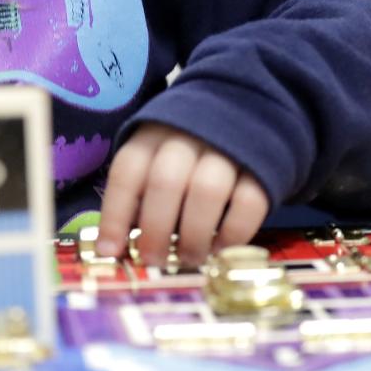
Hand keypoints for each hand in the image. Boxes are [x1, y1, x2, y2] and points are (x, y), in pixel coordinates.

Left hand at [96, 122, 268, 266]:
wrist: (245, 112)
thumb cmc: (187, 149)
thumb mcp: (157, 156)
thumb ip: (140, 194)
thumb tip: (117, 247)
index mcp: (153, 134)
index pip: (127, 170)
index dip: (115, 214)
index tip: (110, 251)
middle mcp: (187, 137)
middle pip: (166, 181)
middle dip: (155, 229)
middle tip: (153, 259)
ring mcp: (227, 149)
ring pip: (207, 191)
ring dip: (193, 235)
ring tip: (189, 258)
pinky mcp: (260, 167)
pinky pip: (248, 204)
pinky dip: (233, 234)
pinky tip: (221, 248)